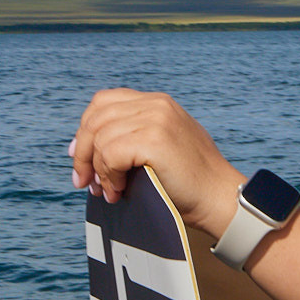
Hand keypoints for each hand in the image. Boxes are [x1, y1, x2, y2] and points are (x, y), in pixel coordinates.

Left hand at [70, 88, 241, 238]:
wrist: (218, 197)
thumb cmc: (189, 181)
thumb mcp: (162, 145)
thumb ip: (134, 135)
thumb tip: (91, 149)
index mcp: (157, 102)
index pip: (103, 102)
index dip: (85, 130)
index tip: (81, 159)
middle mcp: (156, 104)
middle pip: (95, 117)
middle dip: (82, 153)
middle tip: (85, 183)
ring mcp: (156, 119)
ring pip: (100, 138)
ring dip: (98, 170)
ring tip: (111, 192)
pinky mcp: (155, 139)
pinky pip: (110, 153)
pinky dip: (109, 176)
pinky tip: (120, 191)